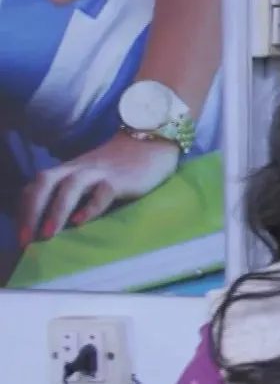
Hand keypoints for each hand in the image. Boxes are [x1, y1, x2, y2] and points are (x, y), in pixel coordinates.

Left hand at [18, 134, 181, 245]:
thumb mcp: (89, 176)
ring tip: (48, 234)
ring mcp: (99, 172)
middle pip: (45, 182)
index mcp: (67, 169)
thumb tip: (55, 224)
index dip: (24, 210)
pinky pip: (102, 192)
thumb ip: (74, 193)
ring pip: (70, 186)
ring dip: (56, 210)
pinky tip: (81, 222)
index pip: (36, 186)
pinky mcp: (120, 180)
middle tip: (26, 239)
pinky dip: (89, 207)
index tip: (22, 235)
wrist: (152, 144)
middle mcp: (77, 168)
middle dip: (32, 210)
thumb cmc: (120, 167)